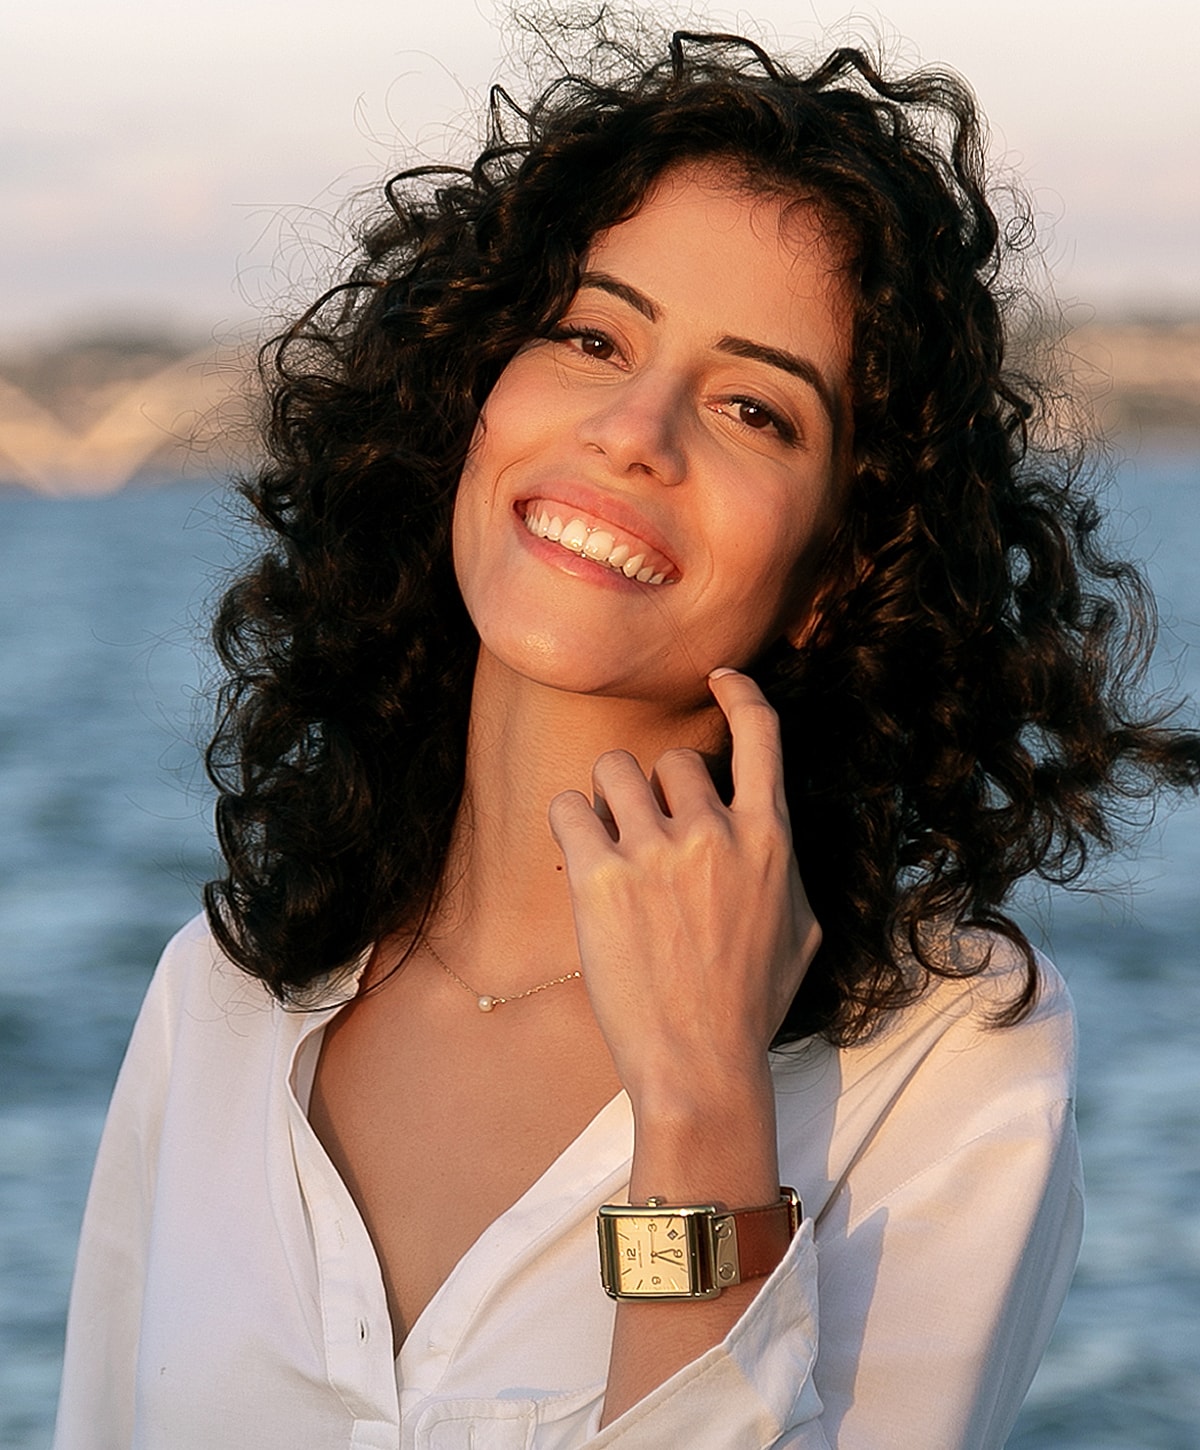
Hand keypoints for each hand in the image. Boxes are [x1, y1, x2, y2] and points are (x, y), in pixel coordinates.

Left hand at [547, 669, 820, 1109]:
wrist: (699, 1063)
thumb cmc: (752, 1002)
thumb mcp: (802, 928)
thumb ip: (785, 865)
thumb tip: (767, 827)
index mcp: (769, 839)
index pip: (762, 735)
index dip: (742, 693)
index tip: (723, 676)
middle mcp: (714, 833)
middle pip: (673, 759)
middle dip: (659, 791)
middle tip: (650, 838)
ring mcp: (655, 853)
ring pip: (616, 769)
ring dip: (610, 796)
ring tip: (610, 838)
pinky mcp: (600, 878)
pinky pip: (569, 808)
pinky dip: (570, 822)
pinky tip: (578, 853)